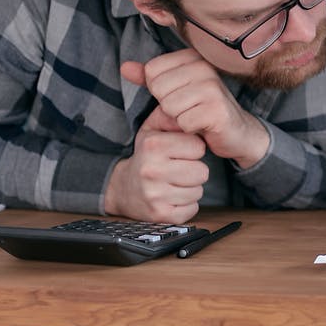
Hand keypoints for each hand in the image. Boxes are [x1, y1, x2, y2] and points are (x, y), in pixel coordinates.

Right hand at [103, 105, 208, 223]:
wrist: (123, 188)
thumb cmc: (146, 156)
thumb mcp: (153, 129)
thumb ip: (172, 116)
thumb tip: (193, 110)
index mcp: (153, 145)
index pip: (198, 147)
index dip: (193, 149)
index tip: (181, 152)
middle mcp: (152, 170)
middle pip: (202, 172)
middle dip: (194, 170)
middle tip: (178, 169)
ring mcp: (155, 195)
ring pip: (199, 191)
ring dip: (190, 188)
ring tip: (173, 183)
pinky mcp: (160, 215)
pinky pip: (192, 209)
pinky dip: (186, 205)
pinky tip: (172, 197)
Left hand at [121, 50, 268, 166]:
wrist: (235, 131)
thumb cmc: (202, 109)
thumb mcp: (174, 90)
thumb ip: (149, 78)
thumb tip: (124, 67)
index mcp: (192, 57)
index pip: (152, 72)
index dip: (160, 91)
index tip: (181, 96)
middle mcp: (204, 68)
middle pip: (159, 89)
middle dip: (168, 106)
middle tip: (188, 109)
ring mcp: (213, 88)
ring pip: (169, 106)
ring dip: (178, 119)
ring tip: (195, 117)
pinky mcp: (217, 110)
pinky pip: (183, 122)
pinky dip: (189, 130)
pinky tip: (203, 127)